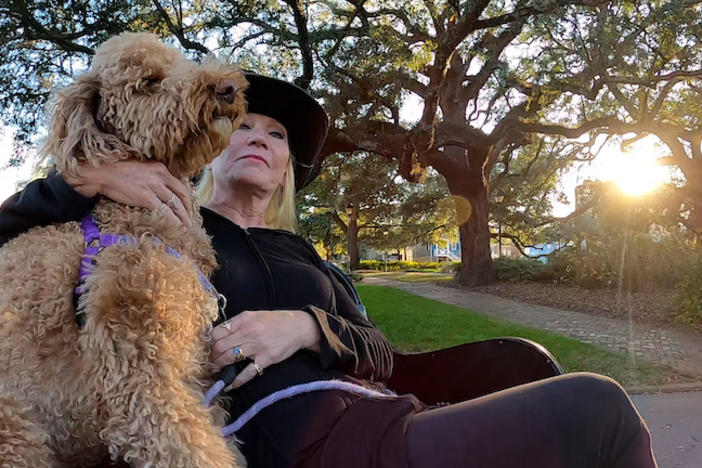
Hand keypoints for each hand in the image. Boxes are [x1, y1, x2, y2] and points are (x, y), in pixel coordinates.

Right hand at [63, 160, 192, 225]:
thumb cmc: (116, 172)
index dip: (186, 197)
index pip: (180, 184)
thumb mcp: (140, 169)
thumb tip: (159, 190)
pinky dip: (172, 221)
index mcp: (160, 168)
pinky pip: (165, 212)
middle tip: (190, 220)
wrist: (102, 173)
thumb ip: (152, 177)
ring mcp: (155, 187)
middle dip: (188, 209)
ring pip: (176, 204)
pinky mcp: (148, 198)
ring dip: (183, 217)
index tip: (188, 207)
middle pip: (182, 194)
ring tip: (185, 227)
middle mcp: (161, 176)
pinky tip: (175, 228)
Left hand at [210, 310, 321, 388]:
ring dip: (219, 366)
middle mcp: (249, 331)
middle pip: (220, 346)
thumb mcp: (255, 315)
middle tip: (210, 361)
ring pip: (229, 357)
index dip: (210, 342)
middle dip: (212, 356)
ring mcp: (258, 346)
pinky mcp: (266, 358)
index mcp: (244, 319)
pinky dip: (237, 380)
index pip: (217, 332)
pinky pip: (247, 372)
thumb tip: (218, 336)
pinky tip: (231, 384)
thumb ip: (238, 324)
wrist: (299, 327)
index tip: (209, 348)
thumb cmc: (276, 321)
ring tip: (217, 369)